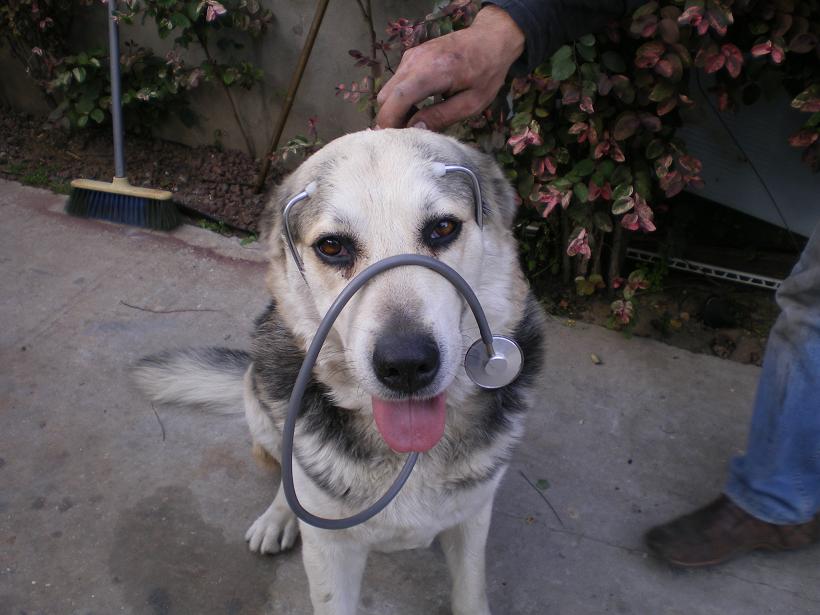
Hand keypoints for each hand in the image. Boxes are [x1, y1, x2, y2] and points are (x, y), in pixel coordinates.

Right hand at [375, 6, 524, 131]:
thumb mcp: (471, 103)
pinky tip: (419, 105)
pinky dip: (400, 97)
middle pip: (385, 97)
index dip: (390, 122)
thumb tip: (414, 129)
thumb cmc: (487, 72)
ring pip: (388, 90)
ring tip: (417, 119)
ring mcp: (410, 56)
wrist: (491, 38)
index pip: (396, 99)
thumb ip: (442, 116)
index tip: (396, 141)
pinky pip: (396, 82)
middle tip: (409, 133)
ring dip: (396, 108)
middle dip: (391, 118)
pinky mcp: (411, 55)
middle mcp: (414, 61)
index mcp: (431, 72)